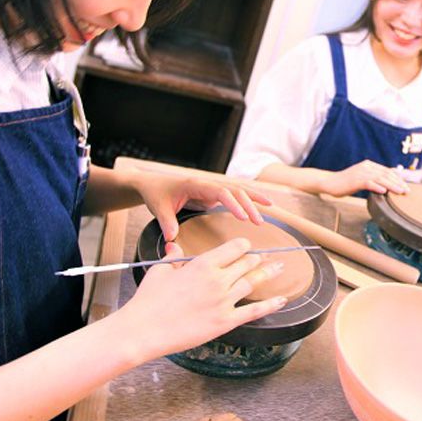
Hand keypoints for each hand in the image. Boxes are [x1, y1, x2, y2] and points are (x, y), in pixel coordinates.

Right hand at [118, 239, 286, 359]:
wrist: (144, 329)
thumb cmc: (149, 300)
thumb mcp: (160, 271)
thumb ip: (173, 257)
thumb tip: (175, 246)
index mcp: (203, 264)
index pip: (234, 248)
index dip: (243, 246)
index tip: (246, 247)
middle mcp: (218, 280)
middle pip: (247, 264)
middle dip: (257, 259)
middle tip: (267, 257)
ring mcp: (224, 301)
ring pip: (252, 283)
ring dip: (268, 274)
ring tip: (279, 268)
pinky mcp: (225, 322)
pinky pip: (254, 311)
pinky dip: (271, 304)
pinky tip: (283, 299)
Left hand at [132, 173, 271, 241]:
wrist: (152, 183)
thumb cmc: (156, 193)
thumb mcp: (159, 208)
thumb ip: (167, 222)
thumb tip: (172, 237)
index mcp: (195, 184)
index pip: (220, 192)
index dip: (233, 203)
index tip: (243, 217)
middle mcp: (207, 183)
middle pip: (234, 190)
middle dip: (249, 204)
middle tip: (259, 221)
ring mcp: (211, 187)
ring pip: (238, 189)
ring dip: (253, 198)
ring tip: (269, 209)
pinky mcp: (213, 192)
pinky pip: (234, 194)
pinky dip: (249, 198)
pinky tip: (261, 204)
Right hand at [316, 160, 408, 196]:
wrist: (329, 182)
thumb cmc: (345, 182)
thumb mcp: (361, 178)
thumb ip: (373, 178)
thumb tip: (386, 184)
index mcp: (369, 165)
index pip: (387, 171)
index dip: (398, 178)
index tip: (406, 186)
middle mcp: (366, 167)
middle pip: (386, 174)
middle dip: (398, 182)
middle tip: (407, 190)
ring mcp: (360, 173)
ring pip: (380, 178)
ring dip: (392, 185)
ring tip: (400, 191)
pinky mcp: (355, 180)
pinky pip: (368, 183)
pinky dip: (377, 187)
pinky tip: (384, 191)